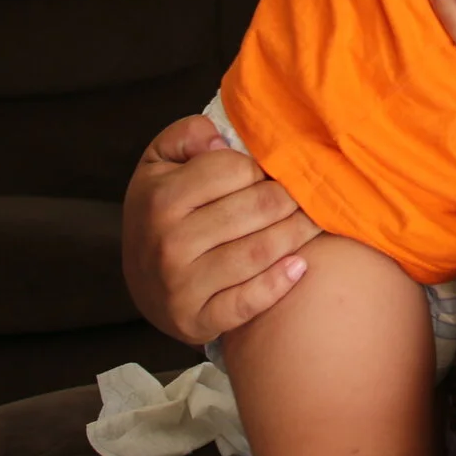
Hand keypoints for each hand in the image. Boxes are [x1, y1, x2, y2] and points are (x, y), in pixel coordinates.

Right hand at [120, 115, 321, 345]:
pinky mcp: (196, 320)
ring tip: (314, 222)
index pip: (235, 169)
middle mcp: (169, 241)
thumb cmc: (162, 210)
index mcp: (161, 197)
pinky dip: (280, 283)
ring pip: (261, 250)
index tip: (272, 171)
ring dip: (298, 233)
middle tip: (310, 193)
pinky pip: (249, 301)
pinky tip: (300, 266)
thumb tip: (221, 139)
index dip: (261, 167)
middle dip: (291, 197)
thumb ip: (188, 135)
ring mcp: (182, 285)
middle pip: (257, 208)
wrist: (141, 281)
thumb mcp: (160, 162)